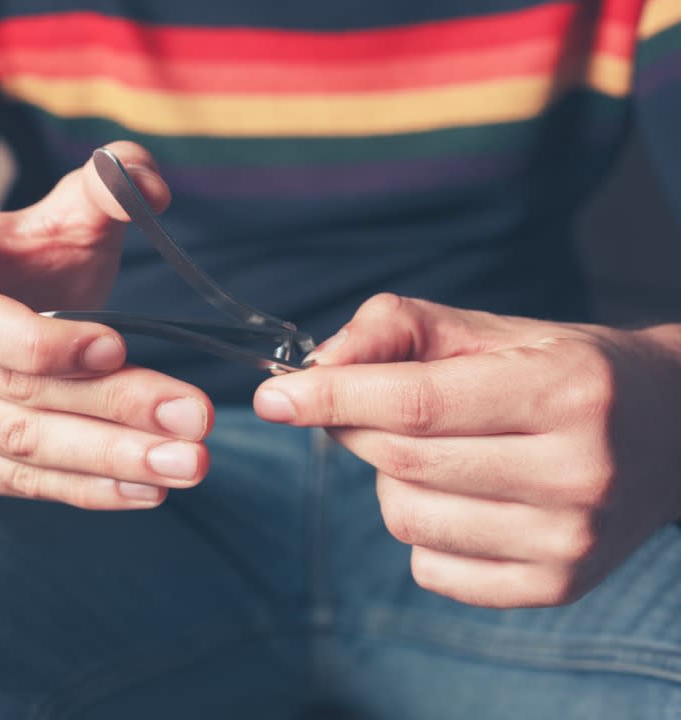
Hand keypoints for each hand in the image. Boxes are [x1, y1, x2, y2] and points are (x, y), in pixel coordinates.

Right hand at [0, 142, 212, 509]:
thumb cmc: (20, 267)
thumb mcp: (57, 219)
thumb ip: (105, 188)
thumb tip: (148, 186)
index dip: (43, 342)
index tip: (119, 346)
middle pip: (11, 391)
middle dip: (113, 406)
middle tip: (194, 417)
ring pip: (20, 446)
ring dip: (111, 458)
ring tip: (189, 463)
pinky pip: (17, 484)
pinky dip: (87, 490)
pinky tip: (148, 488)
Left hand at [254, 293, 680, 607]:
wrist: (667, 434)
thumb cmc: (558, 370)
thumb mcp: (484, 328)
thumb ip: (392, 329)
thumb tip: (315, 369)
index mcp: (564, 392)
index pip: (417, 404)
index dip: (333, 400)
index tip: (274, 398)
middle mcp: (577, 472)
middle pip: (402, 460)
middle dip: (357, 428)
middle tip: (367, 408)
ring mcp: (569, 540)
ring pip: (406, 518)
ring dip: (390, 481)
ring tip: (437, 453)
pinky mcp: (555, 588)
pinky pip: (429, 567)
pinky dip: (420, 531)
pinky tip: (460, 498)